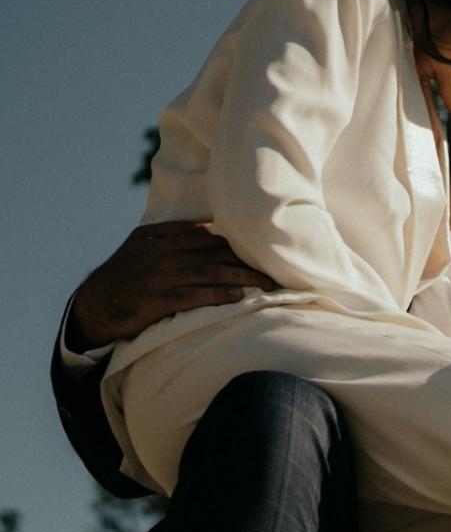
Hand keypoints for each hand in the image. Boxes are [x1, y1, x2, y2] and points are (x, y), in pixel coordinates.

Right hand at [68, 222, 275, 348]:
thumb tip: (207, 225)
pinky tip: (239, 297)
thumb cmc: (124, 276)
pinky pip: (194, 296)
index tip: (264, 251)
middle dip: (248, 261)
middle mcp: (161, 254)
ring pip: (210, 273)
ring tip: (267, 284)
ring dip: (242, 278)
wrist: (94, 305)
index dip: (238, 245)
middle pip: (214, 254)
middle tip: (276, 269)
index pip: (207, 237)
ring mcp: (159, 277)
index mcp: (159, 237)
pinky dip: (218, 295)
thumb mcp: (141, 246)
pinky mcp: (157, 300)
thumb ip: (171, 233)